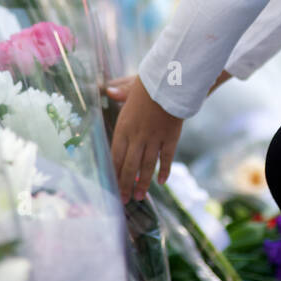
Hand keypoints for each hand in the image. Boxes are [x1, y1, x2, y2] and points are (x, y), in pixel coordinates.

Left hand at [108, 75, 182, 203]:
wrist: (172, 81)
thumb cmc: (151, 83)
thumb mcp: (132, 88)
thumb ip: (119, 93)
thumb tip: (108, 90)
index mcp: (124, 126)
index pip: (115, 155)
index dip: (113, 173)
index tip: (111, 186)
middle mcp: (137, 136)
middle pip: (129, 166)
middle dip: (125, 185)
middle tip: (123, 200)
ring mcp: (154, 138)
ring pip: (146, 166)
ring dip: (142, 183)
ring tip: (139, 197)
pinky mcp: (170, 138)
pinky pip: (166, 158)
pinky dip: (164, 171)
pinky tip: (161, 182)